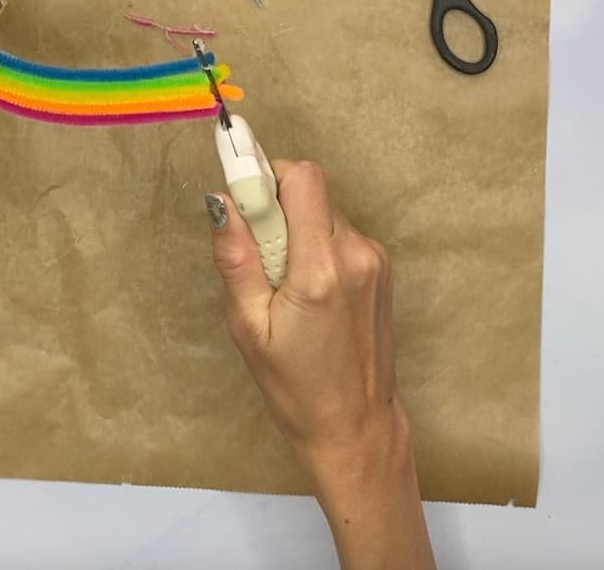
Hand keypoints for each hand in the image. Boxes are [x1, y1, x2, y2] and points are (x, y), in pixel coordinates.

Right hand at [207, 161, 435, 569]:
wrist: (356, 428)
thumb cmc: (295, 388)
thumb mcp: (249, 327)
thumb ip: (236, 258)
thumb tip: (222, 201)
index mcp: (321, 268)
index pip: (303, 178)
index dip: (268, 176)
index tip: (243, 195)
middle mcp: (355, 253)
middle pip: (311, 190)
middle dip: (277, 208)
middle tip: (258, 254)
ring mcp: (374, 259)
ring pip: (324, 210)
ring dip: (298, 229)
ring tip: (284, 284)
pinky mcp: (381, 267)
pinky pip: (339, 232)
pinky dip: (317, 246)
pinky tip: (309, 291)